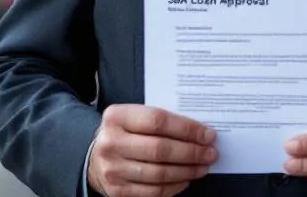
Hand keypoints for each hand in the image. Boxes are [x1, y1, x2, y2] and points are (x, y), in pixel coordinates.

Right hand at [87, 105, 216, 196]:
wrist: (96, 159)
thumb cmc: (124, 134)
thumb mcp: (133, 118)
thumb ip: (159, 121)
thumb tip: (199, 131)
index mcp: (116, 117)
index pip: (158, 120)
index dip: (187, 128)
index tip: (207, 134)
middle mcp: (111, 143)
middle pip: (160, 149)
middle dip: (191, 152)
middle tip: (210, 153)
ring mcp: (113, 169)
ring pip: (159, 173)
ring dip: (187, 171)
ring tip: (203, 166)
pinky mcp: (118, 191)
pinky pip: (154, 192)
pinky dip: (174, 186)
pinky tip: (185, 179)